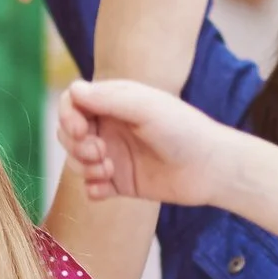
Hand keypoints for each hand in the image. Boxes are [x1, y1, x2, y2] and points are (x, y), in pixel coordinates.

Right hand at [58, 78, 239, 207]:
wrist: (209, 168)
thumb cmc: (183, 130)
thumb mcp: (145, 108)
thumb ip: (108, 99)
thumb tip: (73, 90)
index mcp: (115, 103)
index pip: (74, 103)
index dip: (67, 116)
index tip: (80, 130)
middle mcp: (110, 128)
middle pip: (68, 133)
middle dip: (76, 145)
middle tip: (100, 152)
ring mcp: (114, 155)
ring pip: (76, 160)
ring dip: (83, 166)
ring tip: (108, 170)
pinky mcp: (120, 183)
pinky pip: (91, 187)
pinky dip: (92, 188)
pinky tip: (107, 188)